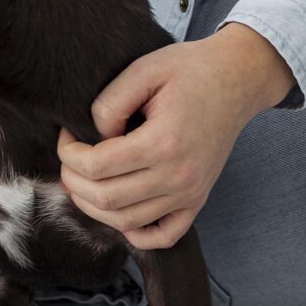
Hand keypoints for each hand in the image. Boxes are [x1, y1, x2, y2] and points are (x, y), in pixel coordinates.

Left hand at [56, 31, 268, 250]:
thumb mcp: (144, 71)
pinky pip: (163, 235)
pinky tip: (119, 211)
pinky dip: (135, 233)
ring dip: (94, 207)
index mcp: (163, 143)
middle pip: (107, 200)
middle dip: (74, 181)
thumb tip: (93, 138)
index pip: (97, 167)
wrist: (238, 78)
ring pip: (127, 222)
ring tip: (84, 180)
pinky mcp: (198, 199)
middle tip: (69, 158)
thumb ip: (110, 104)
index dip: (69, 154)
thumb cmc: (190, 70)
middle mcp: (178, 176)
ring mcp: (191, 193)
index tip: (66, 135)